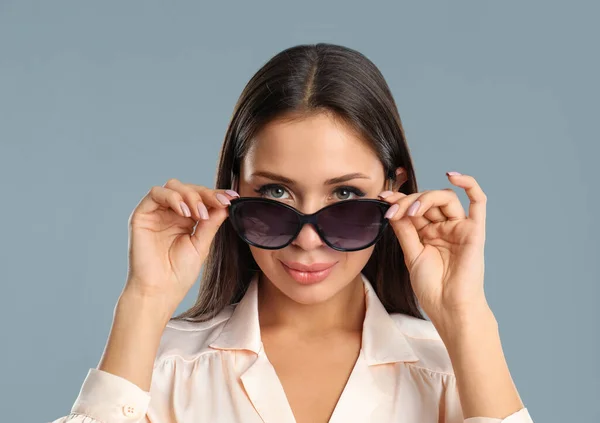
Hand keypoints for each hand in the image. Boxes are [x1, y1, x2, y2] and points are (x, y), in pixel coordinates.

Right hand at [124, 178, 238, 312]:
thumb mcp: (201, 244)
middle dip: (206, 194)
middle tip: (220, 203)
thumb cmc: (178, 274)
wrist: (160, 292)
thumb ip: (211, 223)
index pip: (201, 198)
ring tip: (199, 214)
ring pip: (173, 186)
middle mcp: (170, 213)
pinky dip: (173, 198)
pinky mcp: (142, 215)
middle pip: (189, 188)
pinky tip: (184, 213)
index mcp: (185, 220)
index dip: (217, 195)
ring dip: (190, 195)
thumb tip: (226, 204)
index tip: (234, 197)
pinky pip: (156, 193)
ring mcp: (156, 213)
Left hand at [379, 172, 487, 324]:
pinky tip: (453, 176)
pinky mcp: (474, 231)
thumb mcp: (411, 254)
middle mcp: (444, 228)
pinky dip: (469, 184)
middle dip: (408, 201)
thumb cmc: (431, 287)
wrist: (448, 308)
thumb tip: (393, 206)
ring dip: (425, 198)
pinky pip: (478, 201)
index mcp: (427, 234)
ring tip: (411, 212)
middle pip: (427, 201)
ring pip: (445, 198)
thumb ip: (405, 230)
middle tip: (393, 209)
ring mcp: (459, 228)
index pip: (414, 208)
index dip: (399, 200)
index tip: (382, 198)